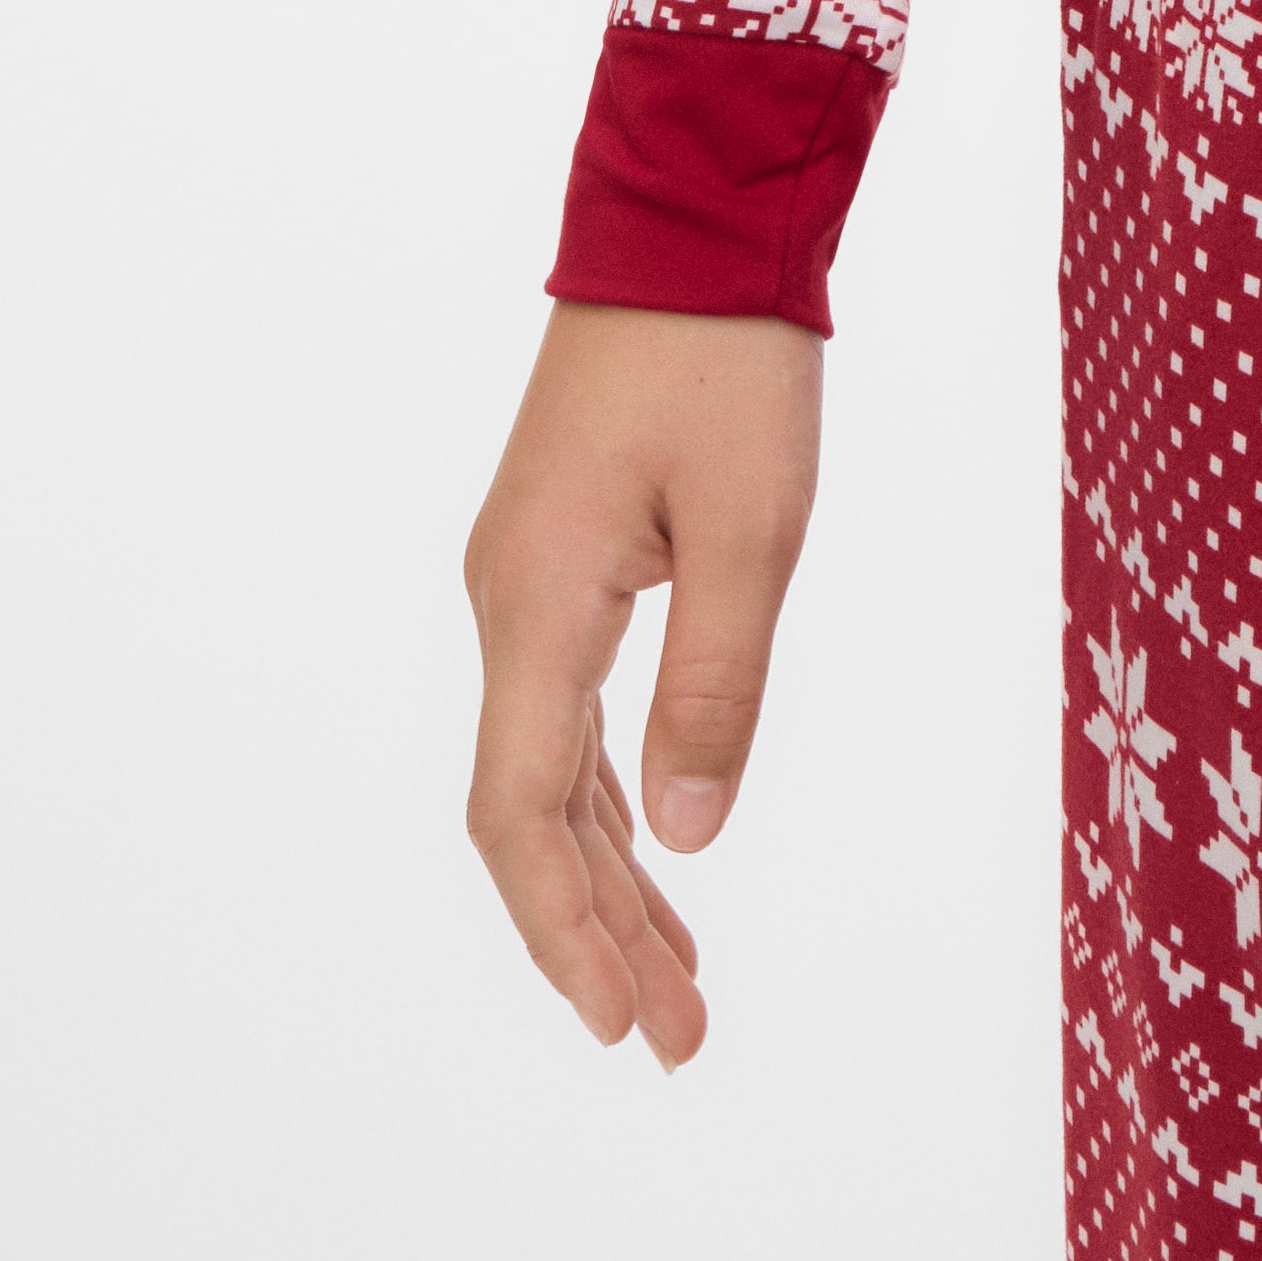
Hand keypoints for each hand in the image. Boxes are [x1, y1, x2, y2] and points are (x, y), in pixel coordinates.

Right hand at [461, 299, 823, 1069]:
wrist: (690, 219)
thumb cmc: (728, 359)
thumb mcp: (752, 527)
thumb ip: (715, 687)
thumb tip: (684, 842)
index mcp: (537, 606)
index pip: (523, 816)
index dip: (566, 930)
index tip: (620, 1021)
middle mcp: (510, 605)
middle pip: (533, 816)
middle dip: (598, 933)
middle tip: (673, 1041)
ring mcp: (530, 582)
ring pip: (553, 773)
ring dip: (609, 877)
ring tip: (676, 986)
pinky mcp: (565, 557)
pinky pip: (573, 714)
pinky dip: (614, 799)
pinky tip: (655, 854)